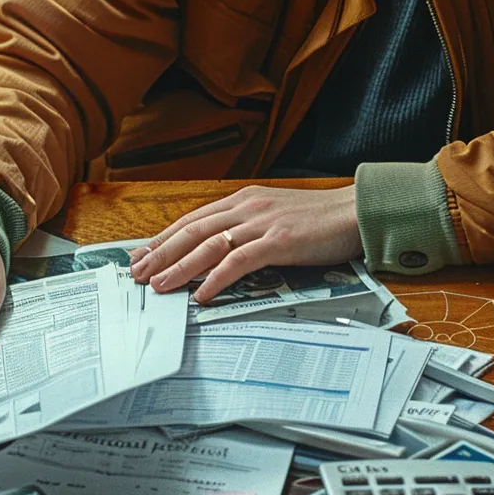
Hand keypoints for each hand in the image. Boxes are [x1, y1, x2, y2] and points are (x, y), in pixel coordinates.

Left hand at [129, 184, 360, 301]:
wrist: (356, 211)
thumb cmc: (320, 219)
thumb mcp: (276, 216)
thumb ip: (248, 227)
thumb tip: (223, 248)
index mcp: (243, 199)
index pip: (193, 219)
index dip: (164, 237)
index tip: (143, 253)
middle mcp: (246, 207)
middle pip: (191, 231)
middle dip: (160, 253)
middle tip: (137, 273)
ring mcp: (260, 223)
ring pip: (207, 245)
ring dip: (179, 267)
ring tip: (159, 285)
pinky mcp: (277, 241)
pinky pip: (238, 261)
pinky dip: (216, 279)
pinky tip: (201, 294)